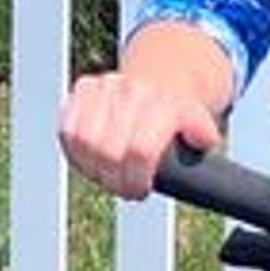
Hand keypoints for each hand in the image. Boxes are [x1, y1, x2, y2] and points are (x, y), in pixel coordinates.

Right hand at [57, 67, 221, 200]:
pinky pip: (67, 129)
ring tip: (107, 174)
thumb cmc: (175, 117)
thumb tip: (202, 139)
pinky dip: (75, 151)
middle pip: (108, 152)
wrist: (160, 80)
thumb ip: (203, 136)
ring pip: (83, 142)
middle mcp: (133, 90)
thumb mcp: (199, 126)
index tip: (140, 190)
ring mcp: (106, 86)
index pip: (139, 151)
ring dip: (92, 167)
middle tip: (123, 187)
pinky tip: (91, 158)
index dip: (135, 180)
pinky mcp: (84, 87)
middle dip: (114, 180)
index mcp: (162, 102)